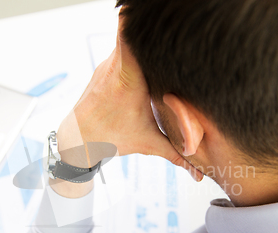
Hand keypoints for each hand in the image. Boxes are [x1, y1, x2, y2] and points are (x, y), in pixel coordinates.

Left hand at [57, 14, 203, 180]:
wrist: (78, 139)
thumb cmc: (110, 138)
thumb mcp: (148, 144)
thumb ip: (177, 154)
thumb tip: (198, 172)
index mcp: (128, 79)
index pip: (129, 36)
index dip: (136, 19)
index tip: (153, 12)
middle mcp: (116, 65)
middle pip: (132, 30)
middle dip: (151, 24)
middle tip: (173, 17)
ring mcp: (110, 62)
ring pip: (127, 36)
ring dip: (143, 34)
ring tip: (167, 30)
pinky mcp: (108, 64)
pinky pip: (123, 44)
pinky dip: (135, 42)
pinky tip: (149, 44)